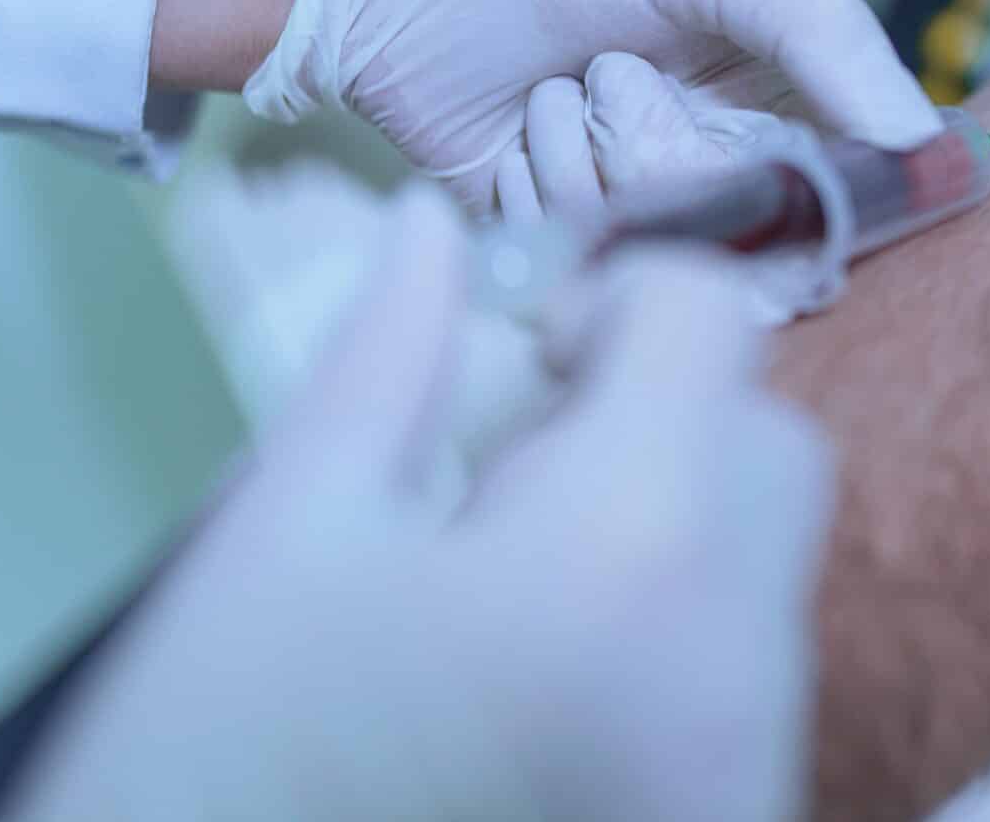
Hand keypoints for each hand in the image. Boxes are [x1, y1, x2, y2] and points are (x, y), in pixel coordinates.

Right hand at [8, 187, 830, 821]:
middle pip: (770, 441)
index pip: (716, 320)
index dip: (622, 297)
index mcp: (629, 547)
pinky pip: (752, 671)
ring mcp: (755, 758)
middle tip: (515, 471)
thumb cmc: (219, 754)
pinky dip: (682, 633)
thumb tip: (432, 226)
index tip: (530, 355)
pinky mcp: (744, 816)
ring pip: (770, 559)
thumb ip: (384, 355)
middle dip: (664, 413)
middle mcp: (738, 655)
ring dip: (675, 525)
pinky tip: (556, 676)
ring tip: (520, 592)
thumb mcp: (286, 532)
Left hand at [503, 52, 848, 324]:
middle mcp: (718, 169)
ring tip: (546, 92)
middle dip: (666, 158)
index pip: (841, 186)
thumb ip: (822, 29)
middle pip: (746, 239)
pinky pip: (576, 279)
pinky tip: (507, 143)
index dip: (815, 192)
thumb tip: (920, 138)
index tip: (756, 155)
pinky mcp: (558, 255)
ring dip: (585, 168)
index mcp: (777, 99)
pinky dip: (534, 206)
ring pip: (658, 263)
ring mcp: (637, 219)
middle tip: (611, 73)